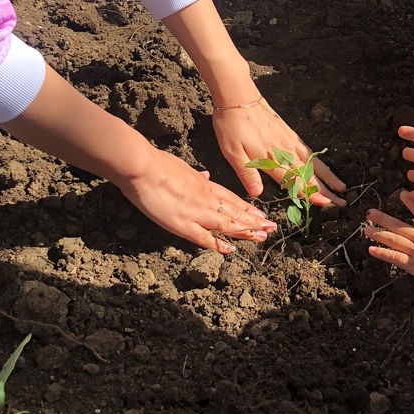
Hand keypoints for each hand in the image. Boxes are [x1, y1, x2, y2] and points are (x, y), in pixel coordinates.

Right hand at [116, 147, 276, 252]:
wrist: (142, 166)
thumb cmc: (157, 162)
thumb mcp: (182, 166)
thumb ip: (194, 175)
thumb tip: (204, 176)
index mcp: (204, 185)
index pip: (232, 199)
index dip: (247, 208)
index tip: (261, 214)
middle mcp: (206, 199)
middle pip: (235, 212)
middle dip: (254, 221)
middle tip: (272, 228)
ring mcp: (196, 212)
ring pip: (227, 224)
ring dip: (246, 231)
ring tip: (262, 237)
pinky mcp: (182, 224)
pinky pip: (204, 237)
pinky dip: (218, 244)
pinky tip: (230, 250)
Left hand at [213, 97, 345, 206]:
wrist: (239, 97)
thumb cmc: (232, 126)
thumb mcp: (232, 152)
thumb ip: (247, 174)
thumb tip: (258, 194)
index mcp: (271, 159)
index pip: (295, 181)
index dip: (310, 194)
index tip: (326, 204)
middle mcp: (285, 152)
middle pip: (309, 175)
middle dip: (326, 190)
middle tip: (342, 201)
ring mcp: (289, 141)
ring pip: (313, 162)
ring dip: (328, 176)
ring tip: (341, 186)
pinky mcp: (289, 133)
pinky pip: (308, 150)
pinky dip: (318, 161)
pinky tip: (323, 166)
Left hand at [363, 198, 413, 282]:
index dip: (411, 203)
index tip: (402, 194)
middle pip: (399, 226)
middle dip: (383, 219)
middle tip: (369, 213)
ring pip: (393, 240)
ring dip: (379, 234)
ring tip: (365, 229)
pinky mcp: (413, 265)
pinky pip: (395, 258)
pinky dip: (383, 253)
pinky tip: (371, 249)